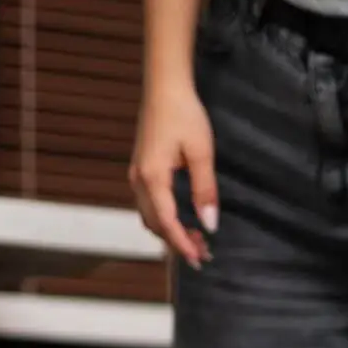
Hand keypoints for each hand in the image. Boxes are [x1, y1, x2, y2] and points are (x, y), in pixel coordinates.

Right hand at [130, 80, 215, 266]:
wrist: (164, 87)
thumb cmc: (184, 115)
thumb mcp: (202, 153)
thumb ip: (205, 191)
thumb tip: (210, 224)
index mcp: (152, 178)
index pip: (167, 224)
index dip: (183, 245)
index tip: (200, 260)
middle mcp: (139, 180)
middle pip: (155, 225)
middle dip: (178, 243)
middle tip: (204, 253)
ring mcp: (136, 174)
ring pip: (150, 216)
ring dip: (170, 232)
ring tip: (197, 239)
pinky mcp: (140, 169)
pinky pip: (148, 204)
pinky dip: (164, 218)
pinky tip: (182, 219)